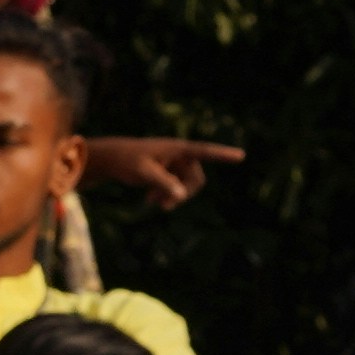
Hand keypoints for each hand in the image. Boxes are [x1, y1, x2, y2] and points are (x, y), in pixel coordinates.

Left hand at [78, 135, 243, 207]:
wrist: (113, 159)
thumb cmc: (128, 161)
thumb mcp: (143, 173)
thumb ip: (163, 184)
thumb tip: (181, 196)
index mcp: (178, 148)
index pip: (204, 151)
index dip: (223, 155)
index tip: (241, 156)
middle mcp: (181, 155)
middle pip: (196, 179)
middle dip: (184, 194)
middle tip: (164, 207)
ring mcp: (176, 164)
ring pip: (187, 186)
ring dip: (173, 197)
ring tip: (152, 203)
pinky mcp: (170, 172)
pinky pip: (178, 188)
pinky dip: (167, 195)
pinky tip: (150, 200)